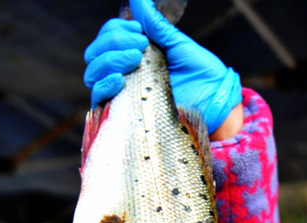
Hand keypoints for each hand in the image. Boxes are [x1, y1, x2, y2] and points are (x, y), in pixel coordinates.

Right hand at [83, 0, 241, 133]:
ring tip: (136, 59)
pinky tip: (120, 79)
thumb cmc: (200, 75)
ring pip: (92, 73)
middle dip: (114, 42)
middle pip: (95, 53)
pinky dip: (104, 85)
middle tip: (141, 45)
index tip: (140, 31)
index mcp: (133, 55)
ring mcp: (121, 93)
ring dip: (110, 60)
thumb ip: (154, 24)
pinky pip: (97, 99)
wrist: (214, 103)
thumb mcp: (176, 44)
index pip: (106, 38)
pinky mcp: (122, 113)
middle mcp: (122, 73)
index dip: (116, 30)